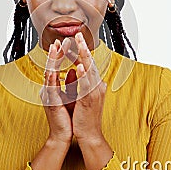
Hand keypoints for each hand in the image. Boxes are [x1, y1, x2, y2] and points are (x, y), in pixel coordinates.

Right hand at [40, 39, 72, 144]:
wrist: (62, 136)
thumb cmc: (66, 117)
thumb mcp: (70, 96)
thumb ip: (70, 83)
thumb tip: (74, 69)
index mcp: (53, 87)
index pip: (56, 67)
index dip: (60, 54)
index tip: (64, 42)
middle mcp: (49, 89)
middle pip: (51, 66)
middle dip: (57, 53)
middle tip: (61, 40)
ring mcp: (48, 96)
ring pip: (49, 74)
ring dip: (53, 61)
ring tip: (56, 48)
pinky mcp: (51, 103)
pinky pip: (52, 89)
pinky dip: (54, 78)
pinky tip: (56, 70)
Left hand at [71, 32, 112, 169]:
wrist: (90, 135)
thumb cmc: (85, 116)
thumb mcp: (82, 95)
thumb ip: (79, 82)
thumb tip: (74, 69)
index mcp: (95, 84)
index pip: (87, 63)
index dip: (80, 51)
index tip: (73, 41)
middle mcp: (97, 85)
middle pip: (90, 62)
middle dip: (83, 47)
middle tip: (77, 34)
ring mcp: (94, 92)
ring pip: (89, 69)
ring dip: (83, 55)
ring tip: (79, 43)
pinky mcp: (89, 100)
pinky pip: (86, 85)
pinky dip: (83, 74)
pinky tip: (79, 66)